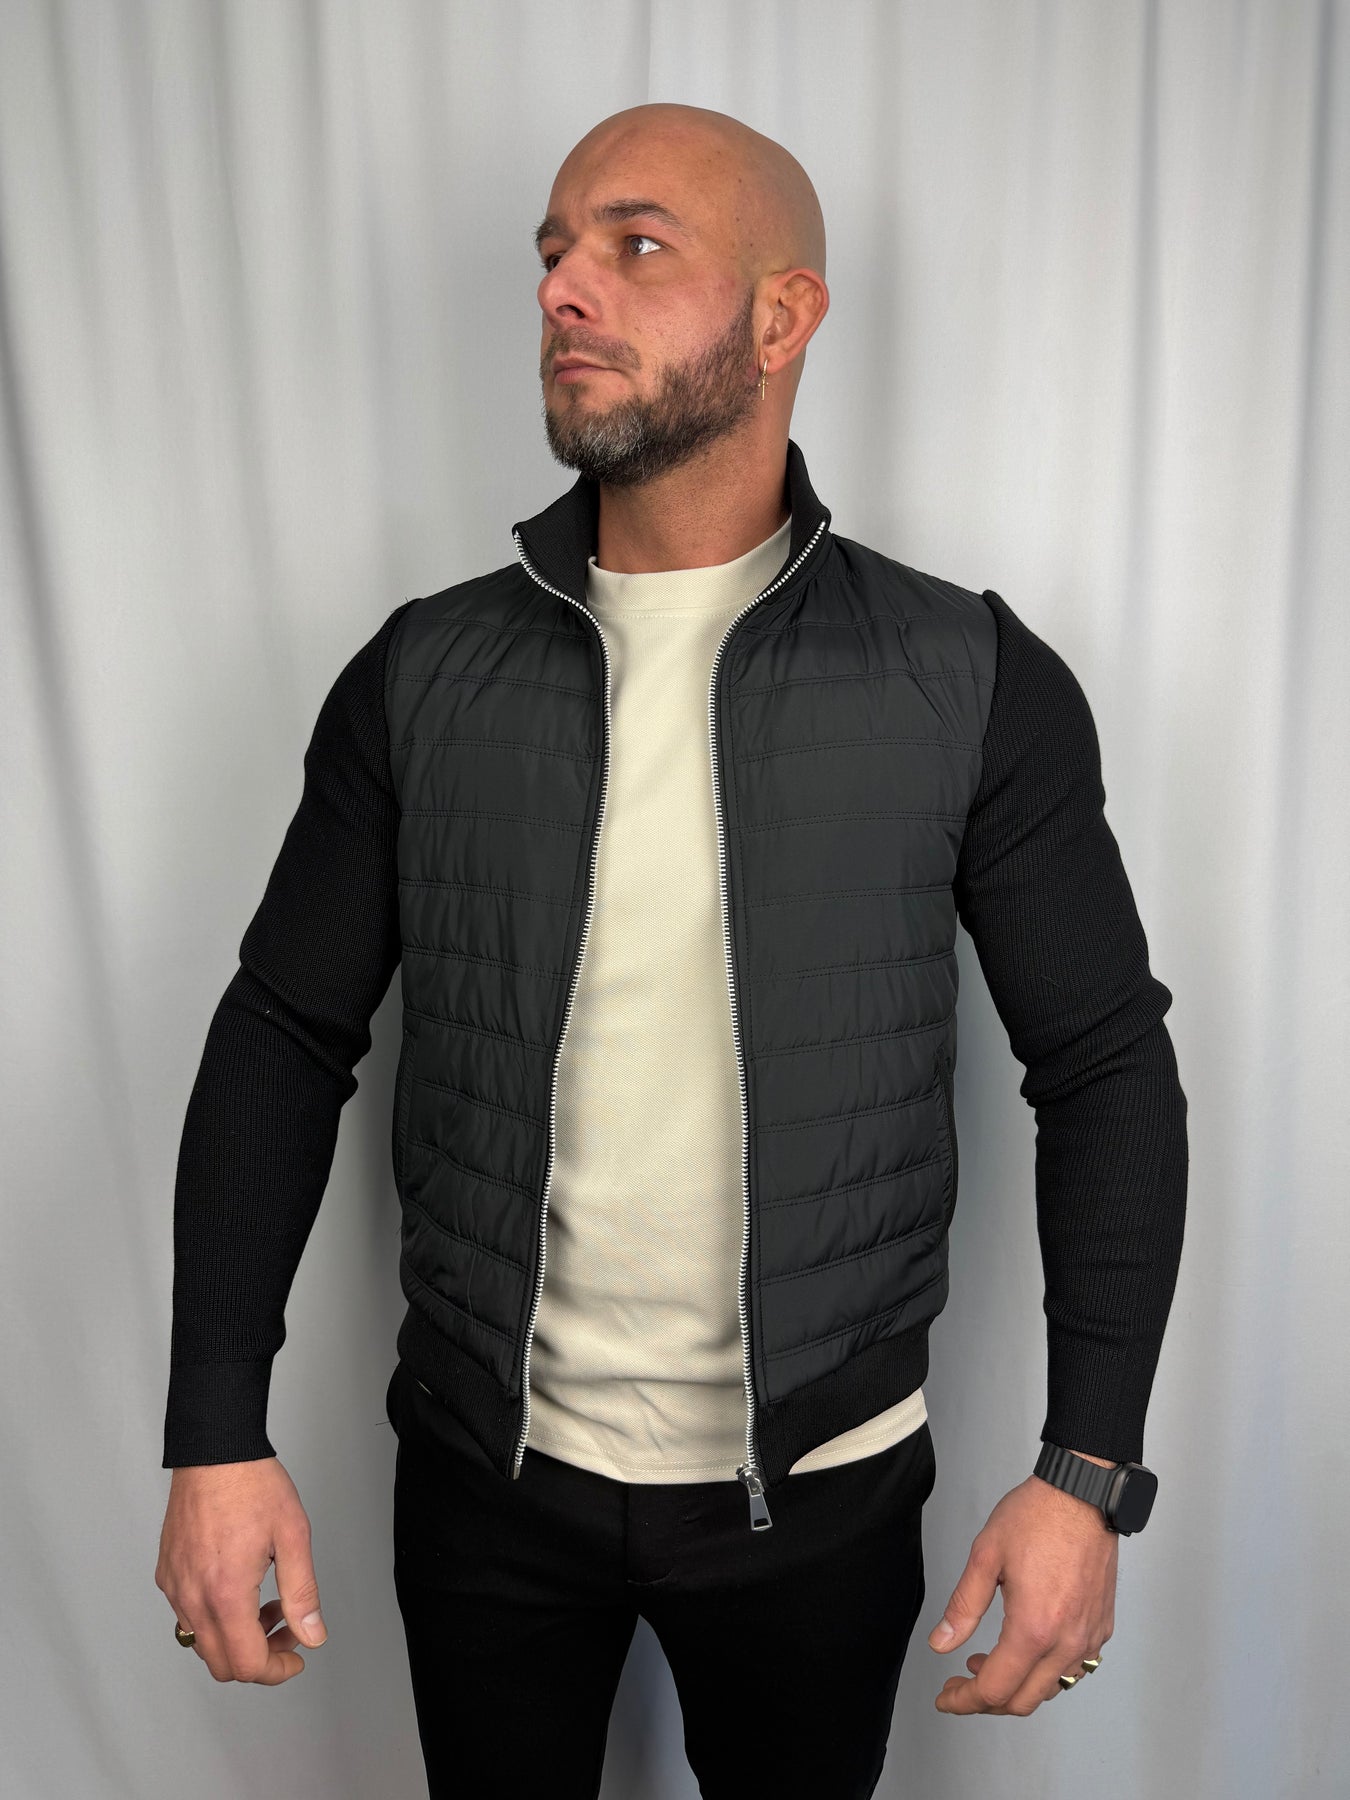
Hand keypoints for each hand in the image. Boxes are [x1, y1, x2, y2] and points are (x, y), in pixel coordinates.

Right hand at [155, 1457, 325, 1683]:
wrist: (214, 1450)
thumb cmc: (252, 1484)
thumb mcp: (293, 1536)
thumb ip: (302, 1593)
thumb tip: (312, 1635)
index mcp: (225, 1593)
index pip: (247, 1664)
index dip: (277, 1670)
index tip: (297, 1657)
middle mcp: (192, 1597)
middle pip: (222, 1664)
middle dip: (260, 1658)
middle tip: (288, 1629)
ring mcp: (175, 1586)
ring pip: (203, 1643)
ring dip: (238, 1638)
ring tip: (269, 1604)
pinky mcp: (167, 1574)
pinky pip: (188, 1616)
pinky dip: (216, 1618)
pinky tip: (242, 1588)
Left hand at [927, 1456, 1117, 1715]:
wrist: (1082, 1494)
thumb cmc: (1036, 1517)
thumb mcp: (985, 1557)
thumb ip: (963, 1607)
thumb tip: (941, 1643)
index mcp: (1034, 1629)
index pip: (994, 1690)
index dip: (964, 1700)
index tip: (946, 1697)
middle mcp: (1067, 1642)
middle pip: (1023, 1701)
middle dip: (986, 1700)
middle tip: (960, 1682)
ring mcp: (1089, 1638)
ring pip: (1050, 1689)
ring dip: (1017, 1685)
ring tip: (988, 1660)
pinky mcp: (1102, 1627)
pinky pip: (1074, 1669)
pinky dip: (1045, 1671)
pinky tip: (1026, 1647)